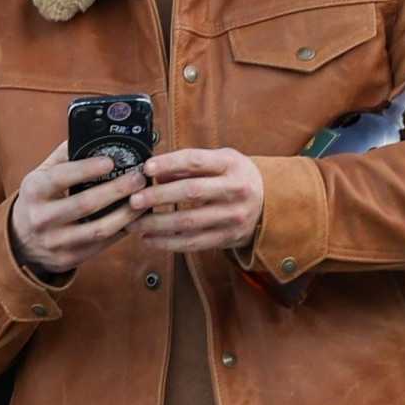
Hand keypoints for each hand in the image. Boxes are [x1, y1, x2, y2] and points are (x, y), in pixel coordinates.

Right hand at [9, 143, 149, 278]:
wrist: (21, 242)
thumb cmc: (38, 201)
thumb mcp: (40, 176)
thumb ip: (63, 156)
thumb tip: (91, 132)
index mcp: (34, 191)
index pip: (61, 177)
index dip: (86, 169)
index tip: (110, 161)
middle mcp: (42, 218)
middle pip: (85, 204)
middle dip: (116, 190)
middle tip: (138, 178)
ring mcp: (56, 242)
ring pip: (98, 229)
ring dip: (126, 214)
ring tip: (143, 199)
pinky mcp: (69, 258)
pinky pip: (101, 244)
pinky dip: (122, 231)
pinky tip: (135, 218)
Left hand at [132, 148, 263, 252]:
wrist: (270, 203)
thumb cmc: (236, 177)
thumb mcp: (221, 161)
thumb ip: (190, 165)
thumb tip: (155, 171)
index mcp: (231, 165)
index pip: (196, 161)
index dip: (169, 163)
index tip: (146, 168)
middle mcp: (235, 190)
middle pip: (191, 192)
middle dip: (158, 197)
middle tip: (133, 200)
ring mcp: (233, 216)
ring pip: (189, 222)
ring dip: (157, 224)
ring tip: (134, 224)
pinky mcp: (227, 238)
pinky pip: (193, 243)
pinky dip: (168, 242)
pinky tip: (150, 239)